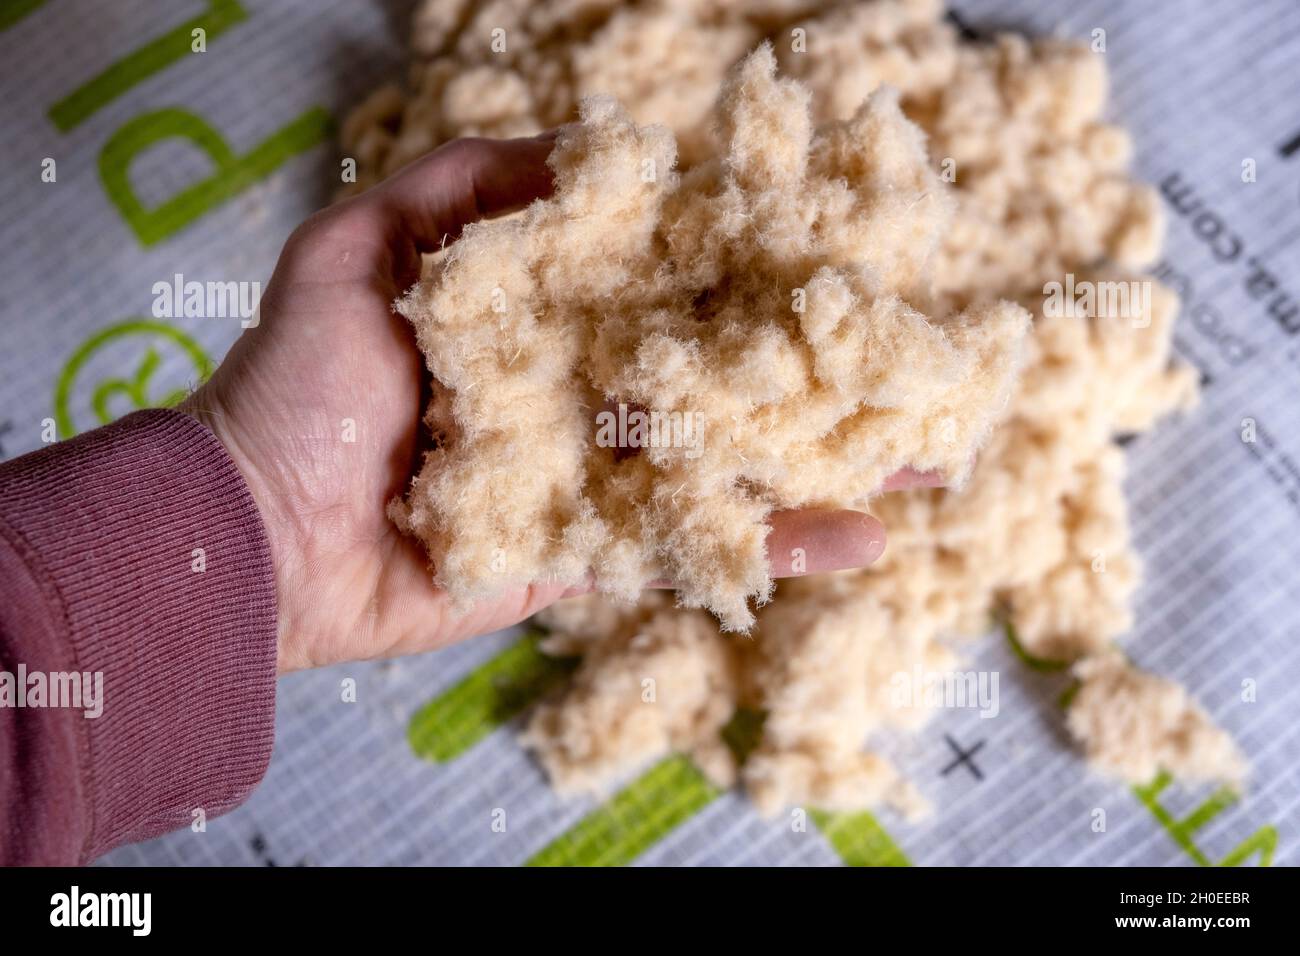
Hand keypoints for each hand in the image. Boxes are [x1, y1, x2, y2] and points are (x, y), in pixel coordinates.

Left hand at [181, 134, 933, 673]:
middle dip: (813, 356)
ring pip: (727, 459)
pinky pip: (693, 547)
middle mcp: (583, 389)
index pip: (663, 276)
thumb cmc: (300, 380)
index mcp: (541, 312)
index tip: (831, 237)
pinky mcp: (593, 551)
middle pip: (717, 368)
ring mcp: (596, 475)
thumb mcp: (361, 249)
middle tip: (912, 340)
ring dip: (830, 453)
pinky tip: (866, 535)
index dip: (743, 257)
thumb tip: (589, 152)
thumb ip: (460, 187)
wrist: (256, 532)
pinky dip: (774, 545)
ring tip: (933, 443)